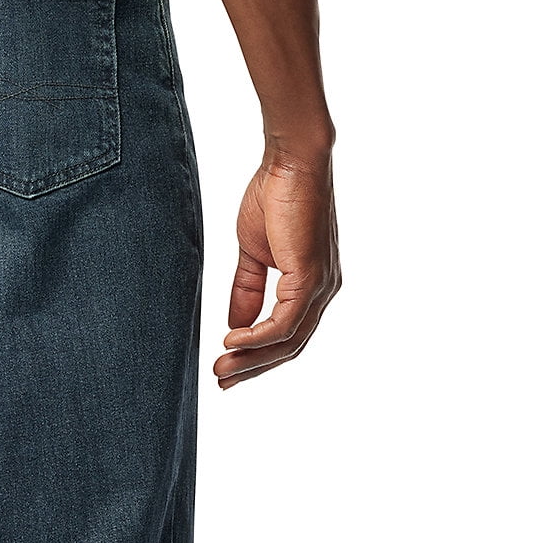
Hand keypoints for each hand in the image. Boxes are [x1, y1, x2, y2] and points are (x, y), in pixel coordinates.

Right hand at [215, 150, 339, 389]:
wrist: (289, 161)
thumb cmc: (273, 196)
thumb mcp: (253, 255)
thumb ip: (247, 292)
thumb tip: (234, 327)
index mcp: (309, 287)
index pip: (286, 336)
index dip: (256, 358)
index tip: (226, 370)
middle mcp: (321, 292)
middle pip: (289, 346)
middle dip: (253, 369)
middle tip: (221, 381)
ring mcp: (320, 286)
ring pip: (288, 341)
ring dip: (252, 360)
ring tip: (221, 369)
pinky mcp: (311, 277)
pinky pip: (284, 323)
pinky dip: (257, 338)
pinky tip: (231, 342)